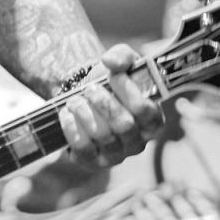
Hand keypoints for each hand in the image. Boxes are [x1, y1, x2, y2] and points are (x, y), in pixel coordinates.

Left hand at [57, 42, 163, 168]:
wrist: (84, 98)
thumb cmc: (110, 83)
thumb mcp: (121, 64)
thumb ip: (121, 56)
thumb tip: (110, 62)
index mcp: (153, 121)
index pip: (146, 111)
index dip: (129, 92)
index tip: (114, 75)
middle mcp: (138, 142)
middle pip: (124, 125)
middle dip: (104, 103)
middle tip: (90, 89)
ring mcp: (116, 155)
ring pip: (103, 136)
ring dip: (85, 113)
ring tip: (74, 99)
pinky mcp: (93, 162)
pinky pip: (82, 149)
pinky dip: (72, 128)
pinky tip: (67, 113)